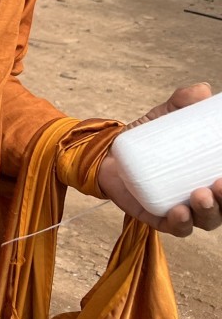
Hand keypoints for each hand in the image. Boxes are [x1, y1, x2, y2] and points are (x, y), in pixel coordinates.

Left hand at [98, 83, 221, 235]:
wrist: (109, 153)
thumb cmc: (147, 139)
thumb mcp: (163, 117)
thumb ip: (181, 102)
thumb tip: (203, 90)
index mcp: (210, 177)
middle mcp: (202, 197)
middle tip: (220, 184)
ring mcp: (182, 210)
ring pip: (204, 220)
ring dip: (208, 211)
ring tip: (201, 195)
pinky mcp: (157, 217)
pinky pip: (174, 228)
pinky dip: (180, 224)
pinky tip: (179, 213)